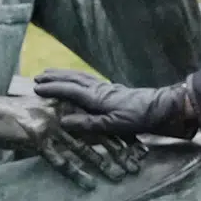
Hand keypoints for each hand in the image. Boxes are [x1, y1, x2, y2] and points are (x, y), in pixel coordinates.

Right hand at [0, 95, 143, 185]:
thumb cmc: (11, 116)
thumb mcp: (39, 115)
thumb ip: (58, 121)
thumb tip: (74, 132)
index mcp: (65, 107)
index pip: (98, 122)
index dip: (117, 136)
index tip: (136, 149)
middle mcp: (62, 115)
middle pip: (97, 135)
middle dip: (119, 151)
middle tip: (136, 165)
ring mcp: (50, 127)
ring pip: (84, 148)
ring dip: (103, 164)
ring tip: (120, 177)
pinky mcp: (37, 140)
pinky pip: (60, 160)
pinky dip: (76, 173)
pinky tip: (89, 184)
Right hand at [34, 70, 198, 141]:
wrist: (164, 108)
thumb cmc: (140, 118)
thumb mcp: (113, 125)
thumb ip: (88, 124)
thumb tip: (62, 121)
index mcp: (97, 98)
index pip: (69, 91)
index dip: (52, 89)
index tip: (36, 87)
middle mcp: (100, 90)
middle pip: (73, 79)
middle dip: (55, 77)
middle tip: (38, 77)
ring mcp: (108, 88)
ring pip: (81, 77)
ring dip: (65, 75)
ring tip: (53, 75)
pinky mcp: (114, 91)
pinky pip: (90, 81)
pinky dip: (78, 78)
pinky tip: (79, 82)